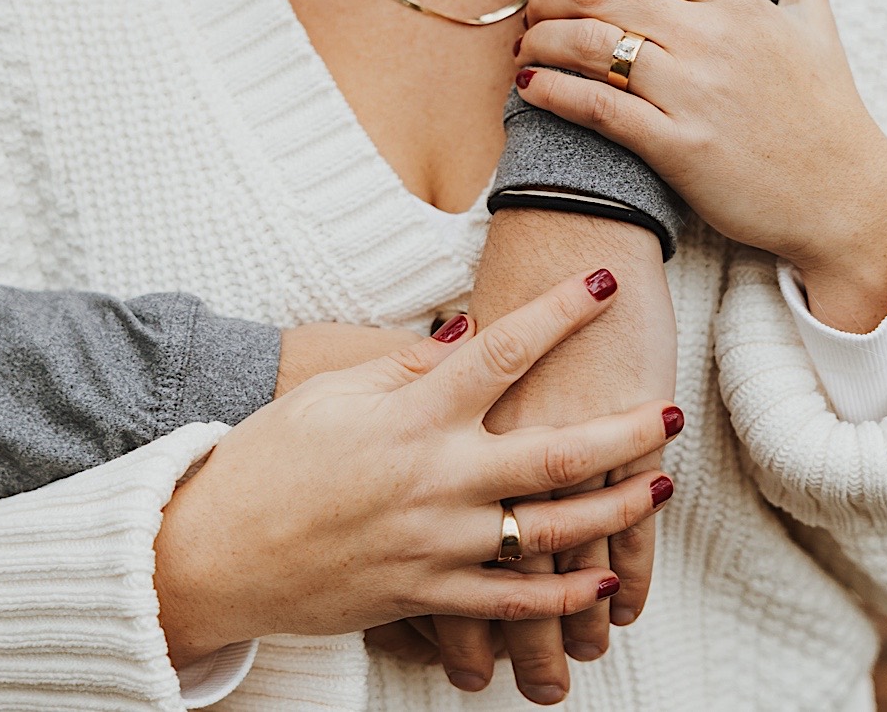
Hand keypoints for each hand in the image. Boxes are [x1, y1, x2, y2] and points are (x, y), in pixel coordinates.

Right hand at [153, 269, 683, 666]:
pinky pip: (510, 603)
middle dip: (625, 431)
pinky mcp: (426, 597)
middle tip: (672, 411)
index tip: (604, 283)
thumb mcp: (331, 395)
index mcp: (413, 418)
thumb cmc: (267, 461)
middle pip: (554, 453)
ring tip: (660, 487)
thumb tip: (472, 333)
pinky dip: (562, 596)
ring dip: (614, 511)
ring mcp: (436, 545)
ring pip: (549, 532)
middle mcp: (436, 480)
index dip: (561, 314)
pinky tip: (604, 581)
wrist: (214, 554)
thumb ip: (409, 370)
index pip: (504, 352)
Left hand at [514, 0, 886, 331]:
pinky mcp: (680, 149)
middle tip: (531, 9)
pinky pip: (597, 109)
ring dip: (540, 39)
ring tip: (526, 47)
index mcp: (738, 2)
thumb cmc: (828, 111)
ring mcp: (695, 95)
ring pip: (590, 45)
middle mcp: (712, 39)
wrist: (846, 198)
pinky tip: (530, 87)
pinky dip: (552, 92)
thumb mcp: (818, 25)